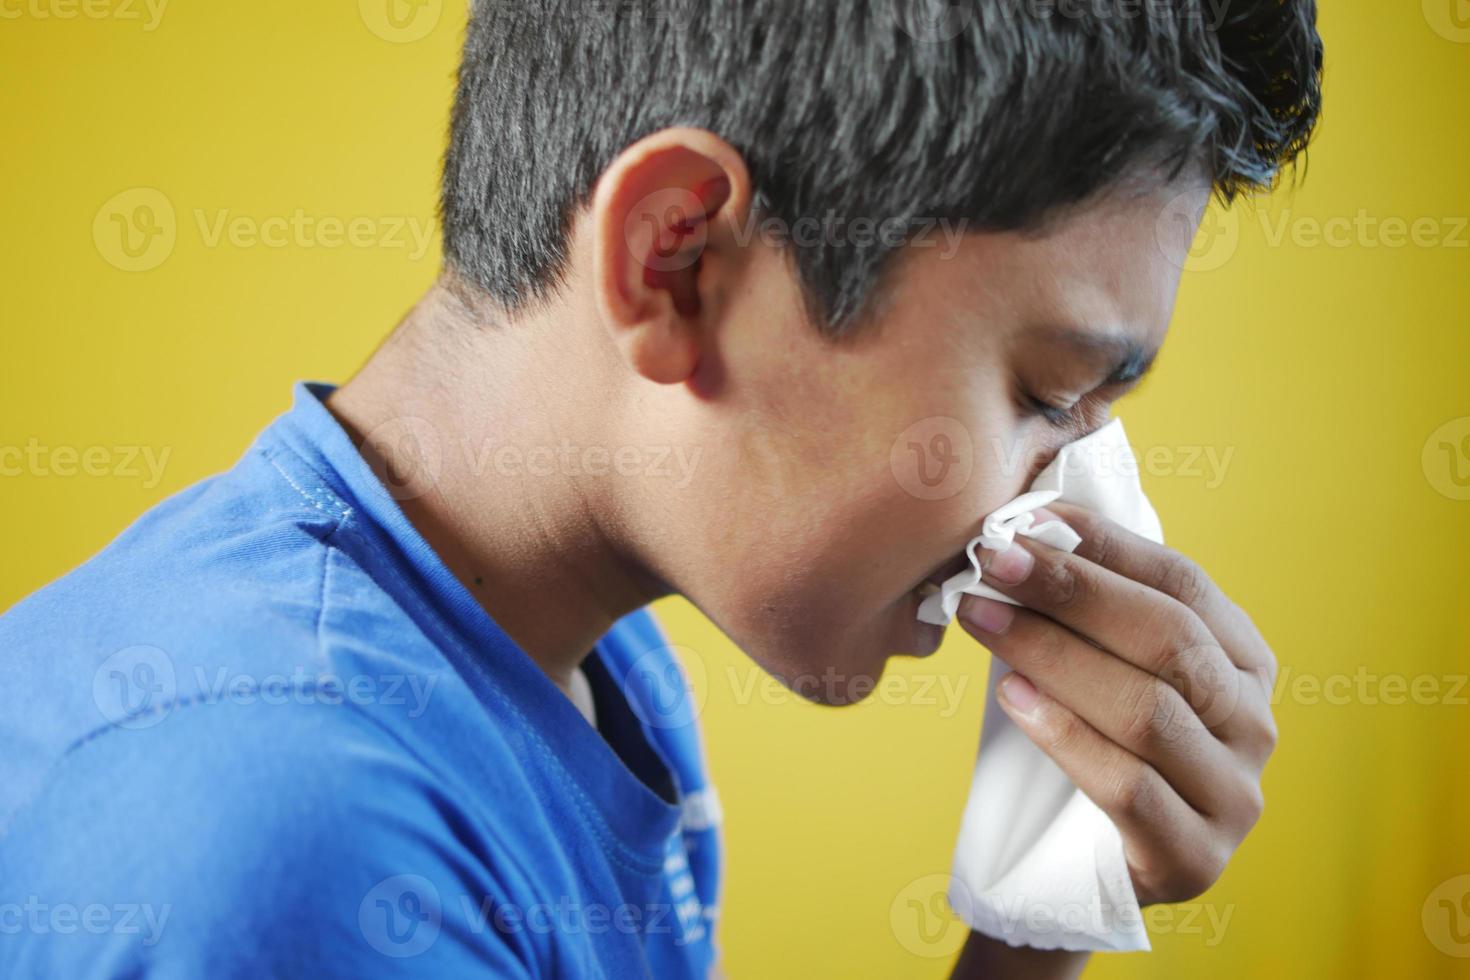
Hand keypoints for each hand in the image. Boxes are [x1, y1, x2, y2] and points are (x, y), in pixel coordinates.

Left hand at [955, 501, 1277, 906]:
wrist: (1084, 871)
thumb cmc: (1091, 745)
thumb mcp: (1100, 666)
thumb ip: (1084, 607)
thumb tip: (1018, 529)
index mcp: (1243, 661)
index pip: (1182, 583)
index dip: (1104, 545)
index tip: (1027, 519)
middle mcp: (1253, 724)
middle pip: (1168, 639)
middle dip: (1071, 591)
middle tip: (992, 561)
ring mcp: (1233, 795)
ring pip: (1146, 710)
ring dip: (1053, 654)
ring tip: (983, 619)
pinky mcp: (1194, 859)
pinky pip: (1129, 786)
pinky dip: (1064, 734)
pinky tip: (1013, 697)